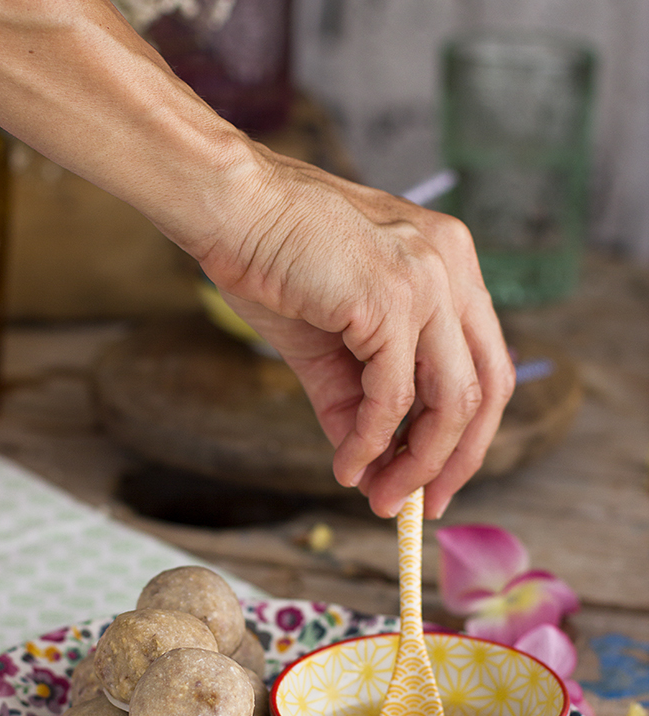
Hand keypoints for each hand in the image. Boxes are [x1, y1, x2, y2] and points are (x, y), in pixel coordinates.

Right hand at [199, 146, 514, 518]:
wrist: (228, 208)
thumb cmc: (272, 261)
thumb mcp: (328, 344)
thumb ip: (355, 400)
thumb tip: (367, 466)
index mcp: (450, 266)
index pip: (485, 365)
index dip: (468, 433)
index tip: (436, 481)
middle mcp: (453, 267)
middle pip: (487, 388)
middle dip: (457, 460)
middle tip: (420, 506)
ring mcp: (429, 278)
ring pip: (450, 399)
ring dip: (417, 463)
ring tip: (379, 497)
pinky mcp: (392, 296)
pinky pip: (394, 395)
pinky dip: (373, 442)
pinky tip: (347, 466)